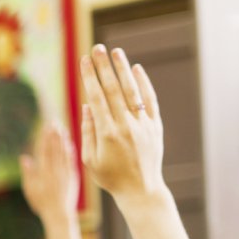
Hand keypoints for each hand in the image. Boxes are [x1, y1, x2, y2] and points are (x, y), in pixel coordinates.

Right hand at [20, 122, 78, 224]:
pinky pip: (71, 160)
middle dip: (54, 135)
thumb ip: (28, 173)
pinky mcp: (73, 176)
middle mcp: (56, 171)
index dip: (45, 138)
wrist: (59, 214)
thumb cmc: (41, 204)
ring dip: (62, 140)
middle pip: (55, 149)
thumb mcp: (30, 190)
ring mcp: (65, 173)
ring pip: (64, 153)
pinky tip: (69, 143)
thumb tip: (25, 157)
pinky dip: (70, 151)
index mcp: (45, 173)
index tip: (46, 127)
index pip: (45, 151)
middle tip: (54, 122)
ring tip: (61, 129)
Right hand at [79, 45, 164, 203]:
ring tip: (116, 52)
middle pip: (113, 89)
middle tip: (97, 48)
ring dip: (123, 69)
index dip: (89, 77)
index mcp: (106, 134)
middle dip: (104, 67)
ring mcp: (142, 124)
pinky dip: (143, 84)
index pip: (97, 98)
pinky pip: (150, 100)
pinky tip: (136, 69)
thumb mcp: (90, 160)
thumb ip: (88, 132)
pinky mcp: (155, 126)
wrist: (141, 189)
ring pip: (132, 91)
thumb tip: (88, 106)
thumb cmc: (110, 178)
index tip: (83, 61)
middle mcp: (126, 125)